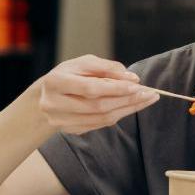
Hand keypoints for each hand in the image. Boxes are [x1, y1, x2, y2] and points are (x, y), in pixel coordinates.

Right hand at [37, 54, 159, 134]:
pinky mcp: (69, 130)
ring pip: (101, 118)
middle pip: (98, 106)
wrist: (45, 96)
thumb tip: (132, 78)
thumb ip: (107, 68)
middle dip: (126, 100)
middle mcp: (54, 104)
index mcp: (55, 82)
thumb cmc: (68, 75)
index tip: (138, 85)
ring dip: (126, 109)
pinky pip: (99, 125)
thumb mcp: (83, 63)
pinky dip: (118, 116)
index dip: (115, 88)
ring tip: (145, 100)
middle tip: (149, 94)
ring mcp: (61, 121)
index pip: (90, 88)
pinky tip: (130, 107)